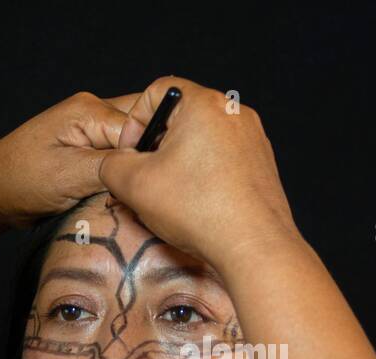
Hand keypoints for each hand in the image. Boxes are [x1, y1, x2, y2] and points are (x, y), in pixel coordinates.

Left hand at [0, 91, 136, 235]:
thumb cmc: (20, 181)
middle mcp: (94, 111)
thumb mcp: (70, 176)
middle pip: (145, 127)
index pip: (144, 126)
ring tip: (132, 191)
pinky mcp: (91, 146)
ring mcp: (93, 128)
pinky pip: (123, 154)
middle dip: (149, 158)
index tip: (149, 186)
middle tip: (145, 188)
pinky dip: (126, 173)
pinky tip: (122, 191)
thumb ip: (112, 166)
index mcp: (90, 109)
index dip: (150, 158)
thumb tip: (148, 166)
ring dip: (137, 167)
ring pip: (136, 142)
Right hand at [98, 77, 302, 269]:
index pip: (157, 92)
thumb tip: (115, 163)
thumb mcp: (134, 184)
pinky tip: (197, 206)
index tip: (130, 152)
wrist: (253, 247)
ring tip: (171, 197)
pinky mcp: (263, 165)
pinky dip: (205, 177)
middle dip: (157, 147)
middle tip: (146, 178)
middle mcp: (234, 114)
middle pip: (182, 118)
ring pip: (203, 141)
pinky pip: (224, 161)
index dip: (134, 121)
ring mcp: (253, 139)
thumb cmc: (201, 210)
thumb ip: (112, 164)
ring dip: (180, 164)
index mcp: (204, 103)